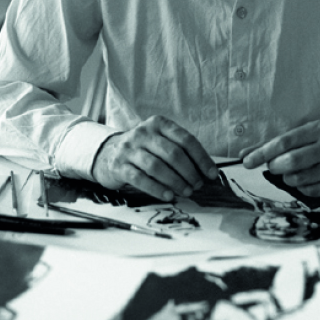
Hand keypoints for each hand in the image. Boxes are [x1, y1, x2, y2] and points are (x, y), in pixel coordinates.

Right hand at [92, 115, 217, 201]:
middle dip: (189, 172)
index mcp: (158, 123)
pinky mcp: (119, 165)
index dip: (201, 158)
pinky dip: (157, 188)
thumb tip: (205, 171)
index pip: (185, 139)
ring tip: (186, 191)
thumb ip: (180, 151)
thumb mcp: (160, 141)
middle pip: (172, 153)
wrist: (108, 153)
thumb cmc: (143, 149)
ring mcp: (129, 148)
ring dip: (175, 181)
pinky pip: (140, 179)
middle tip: (198, 185)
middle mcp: (143, 132)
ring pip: (157, 166)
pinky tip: (168, 195)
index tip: (211, 174)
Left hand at [241, 120, 319, 198]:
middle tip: (273, 168)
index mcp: (318, 129)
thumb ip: (273, 145)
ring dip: (288, 179)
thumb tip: (243, 155)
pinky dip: (302, 188)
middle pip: (291, 161)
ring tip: (292, 173)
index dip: (263, 152)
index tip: (247, 162)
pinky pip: (310, 190)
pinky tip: (308, 180)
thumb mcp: (302, 138)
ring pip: (299, 178)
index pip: (284, 141)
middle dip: (275, 167)